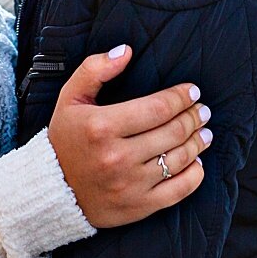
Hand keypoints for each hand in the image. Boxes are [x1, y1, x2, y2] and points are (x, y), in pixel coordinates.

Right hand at [47, 45, 211, 227]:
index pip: (158, 108)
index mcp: (102, 127)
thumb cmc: (65, 139)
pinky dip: (195, 174)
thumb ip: (95, 69)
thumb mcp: (70, 97)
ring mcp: (130, 184)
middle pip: (173, 131)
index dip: (181, 97)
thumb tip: (126, 51)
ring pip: (180, 158)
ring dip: (198, 142)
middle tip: (202, 110)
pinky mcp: (138, 206)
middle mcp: (117, 157)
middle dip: (194, 117)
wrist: (52, 190)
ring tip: (204, 132)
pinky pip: (179, 190)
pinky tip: (197, 162)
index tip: (192, 91)